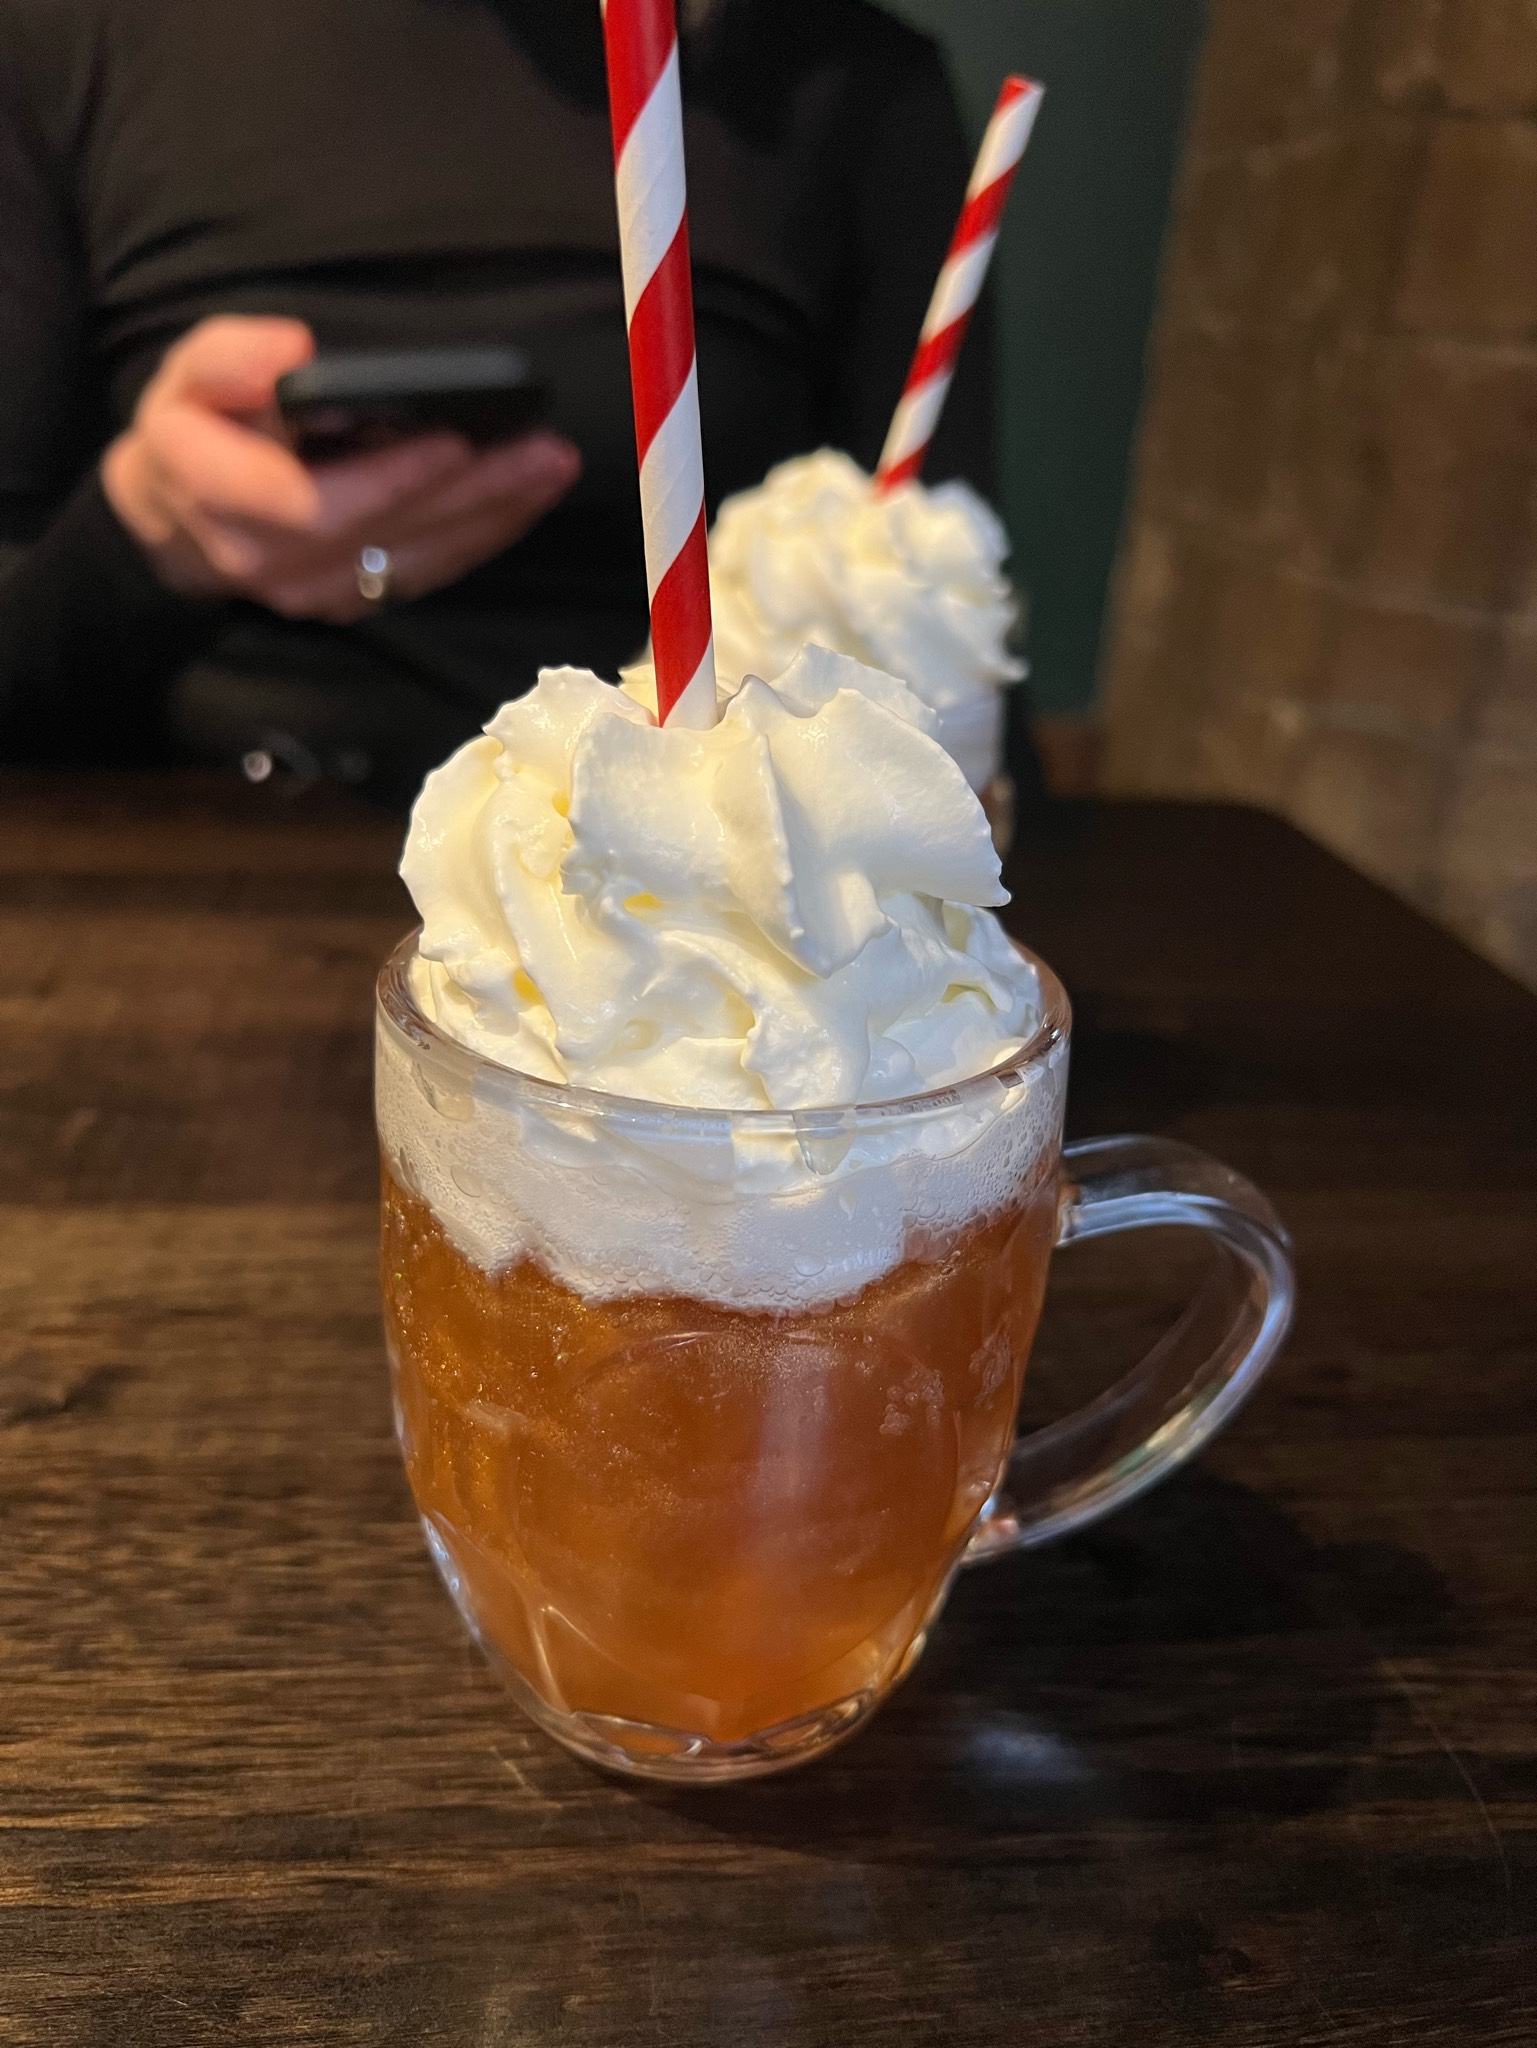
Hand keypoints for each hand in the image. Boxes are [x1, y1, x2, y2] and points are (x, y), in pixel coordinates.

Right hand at [102, 316, 581, 622]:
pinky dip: (481, 534)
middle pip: (387, 533)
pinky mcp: (353, 601)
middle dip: (471, 491)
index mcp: (222, 500)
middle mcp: (273, 562)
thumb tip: (295, 351)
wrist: (181, 518)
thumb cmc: (192, 430)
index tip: (452, 442)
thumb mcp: (184, 374)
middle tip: (541, 449)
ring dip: (492, 514)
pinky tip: (526, 495)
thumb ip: (228, 359)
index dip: (388, 480)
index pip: (313, 505)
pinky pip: (426, 571)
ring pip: (417, 559)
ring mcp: (317, 592)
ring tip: (549, 466)